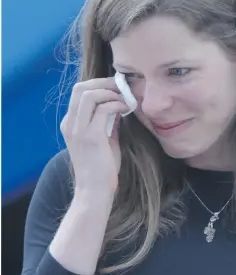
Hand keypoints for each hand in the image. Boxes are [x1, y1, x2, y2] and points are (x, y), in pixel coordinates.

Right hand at [61, 77, 130, 194]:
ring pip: (88, 94)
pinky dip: (116, 104)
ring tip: (125, 98)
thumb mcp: (104, 140)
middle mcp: (70, 124)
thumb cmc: (101, 169)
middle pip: (80, 88)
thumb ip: (107, 122)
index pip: (80, 93)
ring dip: (110, 92)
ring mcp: (78, 129)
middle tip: (122, 87)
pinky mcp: (90, 136)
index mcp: (70, 124)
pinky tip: (126, 109)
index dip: (99, 85)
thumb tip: (118, 105)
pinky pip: (103, 108)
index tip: (118, 88)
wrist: (95, 191)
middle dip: (104, 83)